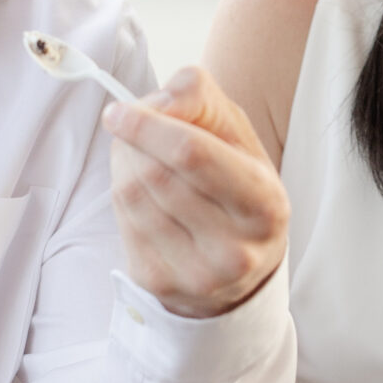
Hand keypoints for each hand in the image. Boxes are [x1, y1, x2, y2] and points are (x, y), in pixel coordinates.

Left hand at [102, 66, 288, 319]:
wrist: (240, 262)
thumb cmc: (235, 181)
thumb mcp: (235, 132)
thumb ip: (200, 97)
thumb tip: (157, 105)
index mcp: (264, 204)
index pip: (192, 154)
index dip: (148, 127)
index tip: (118, 111)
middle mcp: (235, 249)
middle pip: (155, 173)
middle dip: (134, 143)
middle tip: (135, 132)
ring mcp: (196, 274)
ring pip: (131, 196)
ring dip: (124, 167)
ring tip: (143, 162)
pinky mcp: (160, 284)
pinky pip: (122, 222)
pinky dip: (122, 198)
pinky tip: (143, 196)